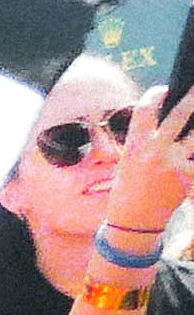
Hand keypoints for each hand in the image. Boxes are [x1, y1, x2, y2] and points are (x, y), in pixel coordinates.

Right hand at [106, 82, 193, 241]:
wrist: (133, 223)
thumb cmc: (127, 191)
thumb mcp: (127, 162)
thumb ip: (143, 141)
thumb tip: (160, 121)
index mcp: (135, 147)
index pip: (145, 110)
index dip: (155, 95)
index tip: (163, 90)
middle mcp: (155, 152)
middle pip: (180, 115)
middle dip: (192, 98)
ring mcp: (174, 164)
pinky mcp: (188, 177)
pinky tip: (190, 155)